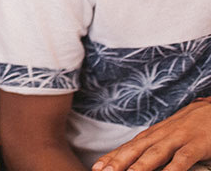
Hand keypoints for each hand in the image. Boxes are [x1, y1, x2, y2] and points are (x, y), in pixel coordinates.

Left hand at [92, 98, 210, 170]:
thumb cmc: (191, 126)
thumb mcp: (170, 135)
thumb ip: (155, 147)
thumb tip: (137, 161)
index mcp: (153, 134)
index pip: (128, 146)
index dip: (112, 157)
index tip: (96, 167)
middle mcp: (161, 135)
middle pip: (136, 150)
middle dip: (118, 162)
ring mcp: (178, 138)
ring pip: (155, 154)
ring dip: (139, 166)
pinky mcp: (196, 144)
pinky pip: (183, 158)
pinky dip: (173, 169)